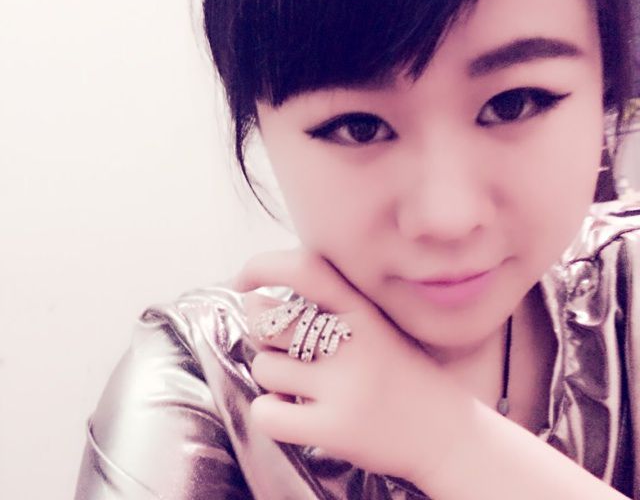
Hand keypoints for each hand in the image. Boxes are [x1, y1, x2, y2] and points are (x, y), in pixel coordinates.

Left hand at [234, 248, 474, 483]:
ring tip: (297, 386)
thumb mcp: (376, 327)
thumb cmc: (401, 376)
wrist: (447, 434)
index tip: (245, 279)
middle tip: (274, 344)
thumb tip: (257, 303)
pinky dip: (268, 412)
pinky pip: (267, 413)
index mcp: (363, 310)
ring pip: (265, 368)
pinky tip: (289, 411)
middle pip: (268, 322)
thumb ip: (331, 309)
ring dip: (271, 377)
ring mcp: (344, 385)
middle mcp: (353, 341)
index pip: (304, 269)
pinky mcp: (335, 428)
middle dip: (259, 332)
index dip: (263, 266)